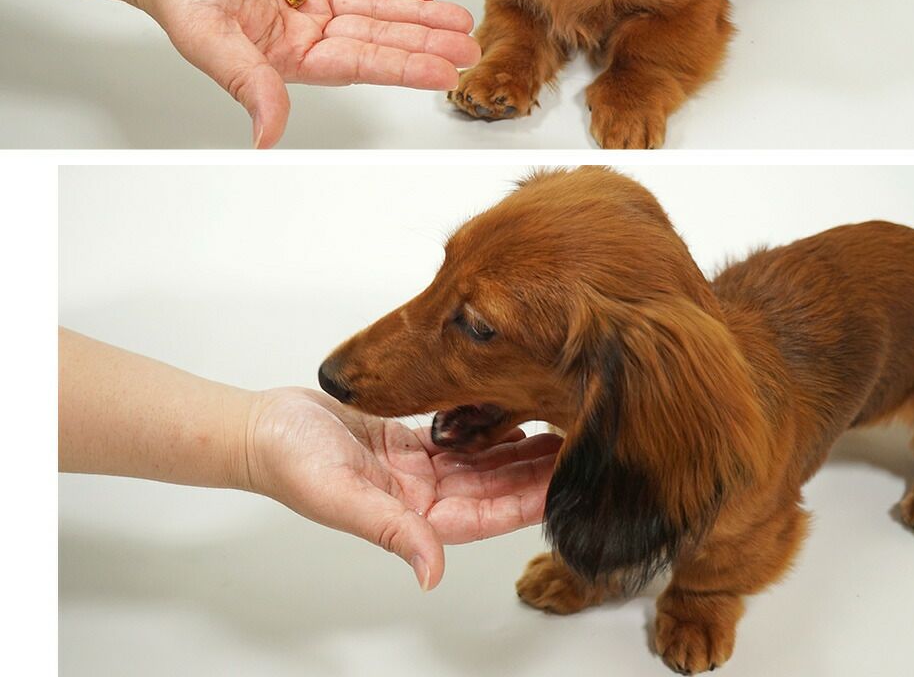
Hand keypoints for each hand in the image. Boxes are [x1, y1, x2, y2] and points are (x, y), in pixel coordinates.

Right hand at [131, 0, 480, 146]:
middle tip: (470, 46)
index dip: (405, 66)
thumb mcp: (208, 35)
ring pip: (377, 9)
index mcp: (291, 59)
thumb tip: (266, 136)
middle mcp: (309, 36)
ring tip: (459, 19)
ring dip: (418, 13)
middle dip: (425, 42)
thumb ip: (245, 82)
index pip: (362, 64)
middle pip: (380, 39)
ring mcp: (312, 5)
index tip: (445, 72)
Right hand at [243, 387, 561, 589]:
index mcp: (409, 517)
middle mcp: (418, 498)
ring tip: (556, 425)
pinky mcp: (404, 445)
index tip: (563, 482)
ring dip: (515, 448)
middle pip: (489, 488)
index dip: (524, 500)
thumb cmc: (290, 463)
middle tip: (577, 443)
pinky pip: (454, 439)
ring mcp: (412, 472)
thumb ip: (390, 532)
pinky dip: (483, 428)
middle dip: (532, 471)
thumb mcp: (341, 496)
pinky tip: (510, 414)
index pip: (483, 514)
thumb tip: (431, 573)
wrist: (262, 428)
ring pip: (478, 463)